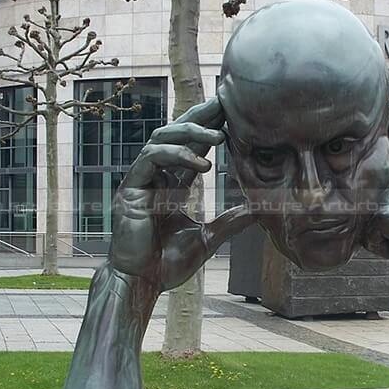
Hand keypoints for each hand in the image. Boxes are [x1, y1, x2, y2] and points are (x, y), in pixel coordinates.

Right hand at [111, 97, 250, 282]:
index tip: (232, 114)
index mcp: (171, 184)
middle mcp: (155, 177)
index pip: (190, 146)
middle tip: (224, 105)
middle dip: (199, 118)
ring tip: (219, 137)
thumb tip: (258, 211)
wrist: (142, 283)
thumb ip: (230, 222)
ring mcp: (141, 181)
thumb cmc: (167, 263)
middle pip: (174, 133)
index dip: (208, 128)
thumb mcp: (207, 238)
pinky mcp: (131, 189)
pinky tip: (201, 164)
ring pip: (161, 139)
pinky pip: (150, 159)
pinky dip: (176, 156)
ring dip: (191, 133)